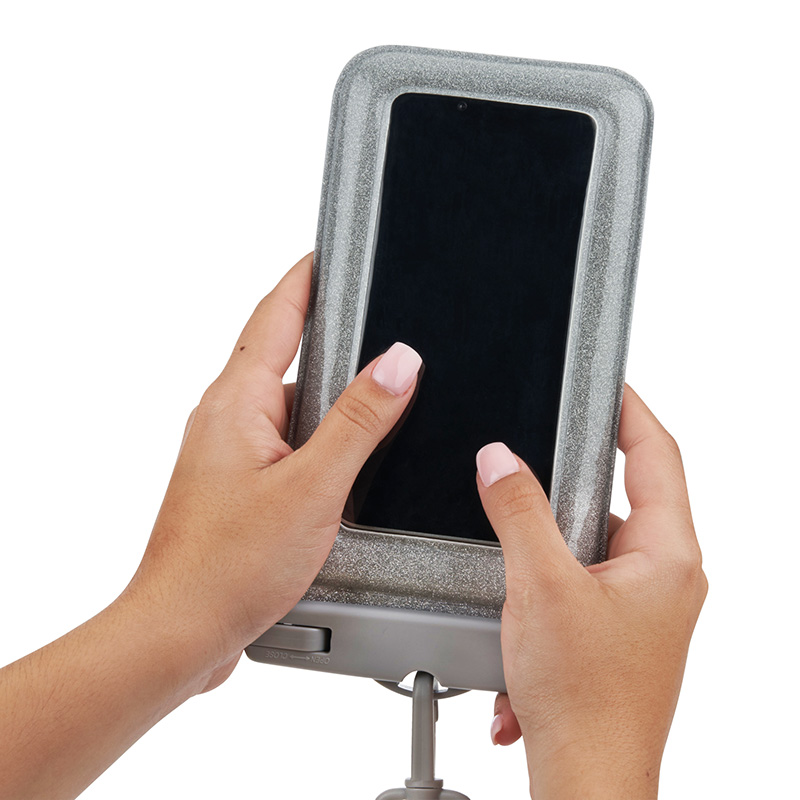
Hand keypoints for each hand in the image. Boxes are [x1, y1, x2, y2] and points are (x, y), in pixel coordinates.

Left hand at [0, 253, 424, 799]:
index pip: (274, 315)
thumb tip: (398, 362)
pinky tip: (344, 464)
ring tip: (372, 408)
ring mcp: (229, 452)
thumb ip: (360, 420)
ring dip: (327, 401)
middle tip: (375, 327)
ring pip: (288, 403)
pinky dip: (316, 440)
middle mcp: (226, 418)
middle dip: (329, 338)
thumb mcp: (313, 485)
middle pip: (283, 354)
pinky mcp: (238, 484)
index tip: (329, 251)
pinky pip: (284, 440)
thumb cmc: (228, 566)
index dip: (304, 277)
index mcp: (237, 402)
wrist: (181, 629)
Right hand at [476, 386, 706, 798]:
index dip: (633, 411)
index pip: (659, 454)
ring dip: (553, 546)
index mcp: (668, 556)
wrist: (587, 777)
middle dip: (574, 482)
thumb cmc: (585, 700)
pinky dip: (550, 584)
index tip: (610, 384)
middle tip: (538, 461)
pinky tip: (524, 615)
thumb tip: (501, 461)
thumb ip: (518, 511)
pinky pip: (585, 579)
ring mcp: (646, 604)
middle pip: (625, 496)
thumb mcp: (540, 585)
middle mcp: (667, 577)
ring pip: (596, 542)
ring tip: (523, 564)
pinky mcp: (621, 626)